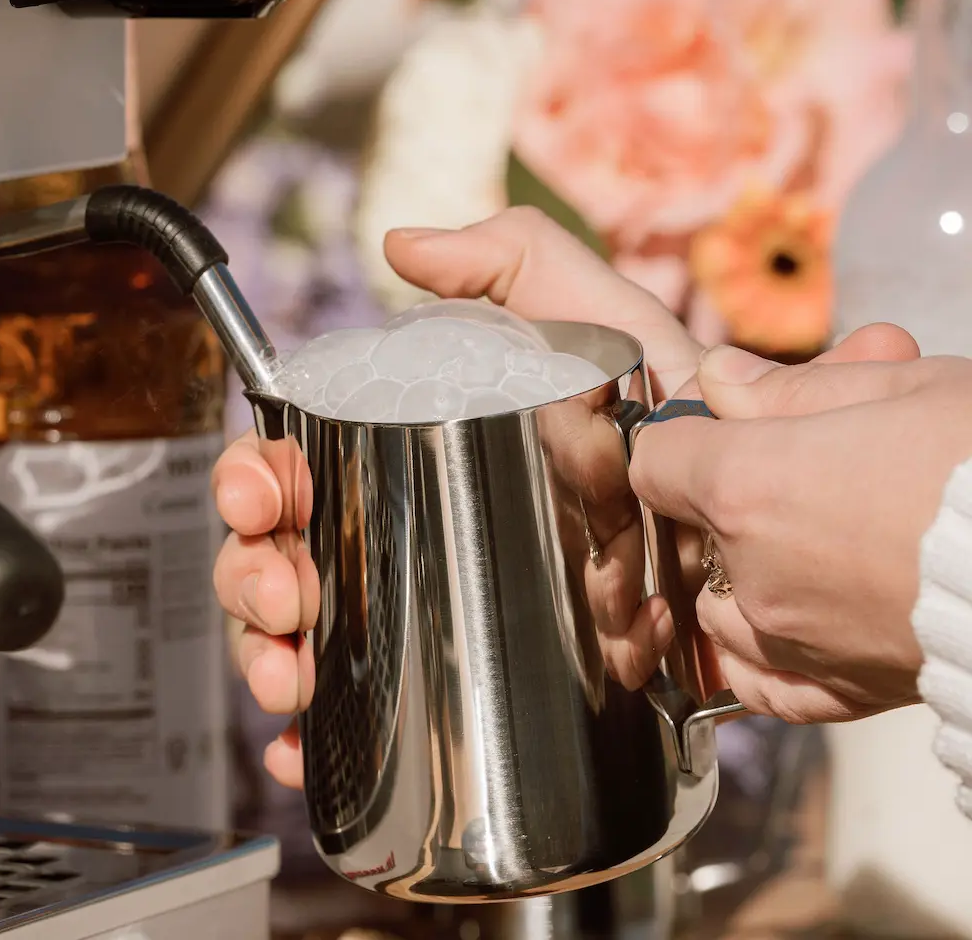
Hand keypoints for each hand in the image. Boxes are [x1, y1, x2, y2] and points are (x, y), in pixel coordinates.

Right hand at [213, 207, 706, 786]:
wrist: (738, 525)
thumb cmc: (667, 409)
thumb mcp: (596, 318)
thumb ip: (512, 261)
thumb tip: (400, 246)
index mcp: (407, 454)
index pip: (298, 470)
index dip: (257, 485)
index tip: (262, 500)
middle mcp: (402, 535)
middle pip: (283, 560)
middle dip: (253, 581)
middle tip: (285, 596)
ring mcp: (428, 615)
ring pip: (305, 641)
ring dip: (269, 659)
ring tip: (290, 670)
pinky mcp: (466, 686)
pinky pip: (359, 722)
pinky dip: (313, 737)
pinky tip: (300, 746)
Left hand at [629, 330, 971, 723]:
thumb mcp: (906, 388)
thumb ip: (791, 389)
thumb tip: (717, 378)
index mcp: (751, 486)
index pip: (654, 460)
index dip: (684, 437)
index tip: (718, 429)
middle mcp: (755, 573)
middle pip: (692, 532)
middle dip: (731, 499)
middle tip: (804, 474)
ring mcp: (794, 642)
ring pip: (719, 608)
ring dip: (744, 577)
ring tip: (812, 544)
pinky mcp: (843, 693)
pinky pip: (765, 684)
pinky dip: (765, 656)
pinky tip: (793, 627)